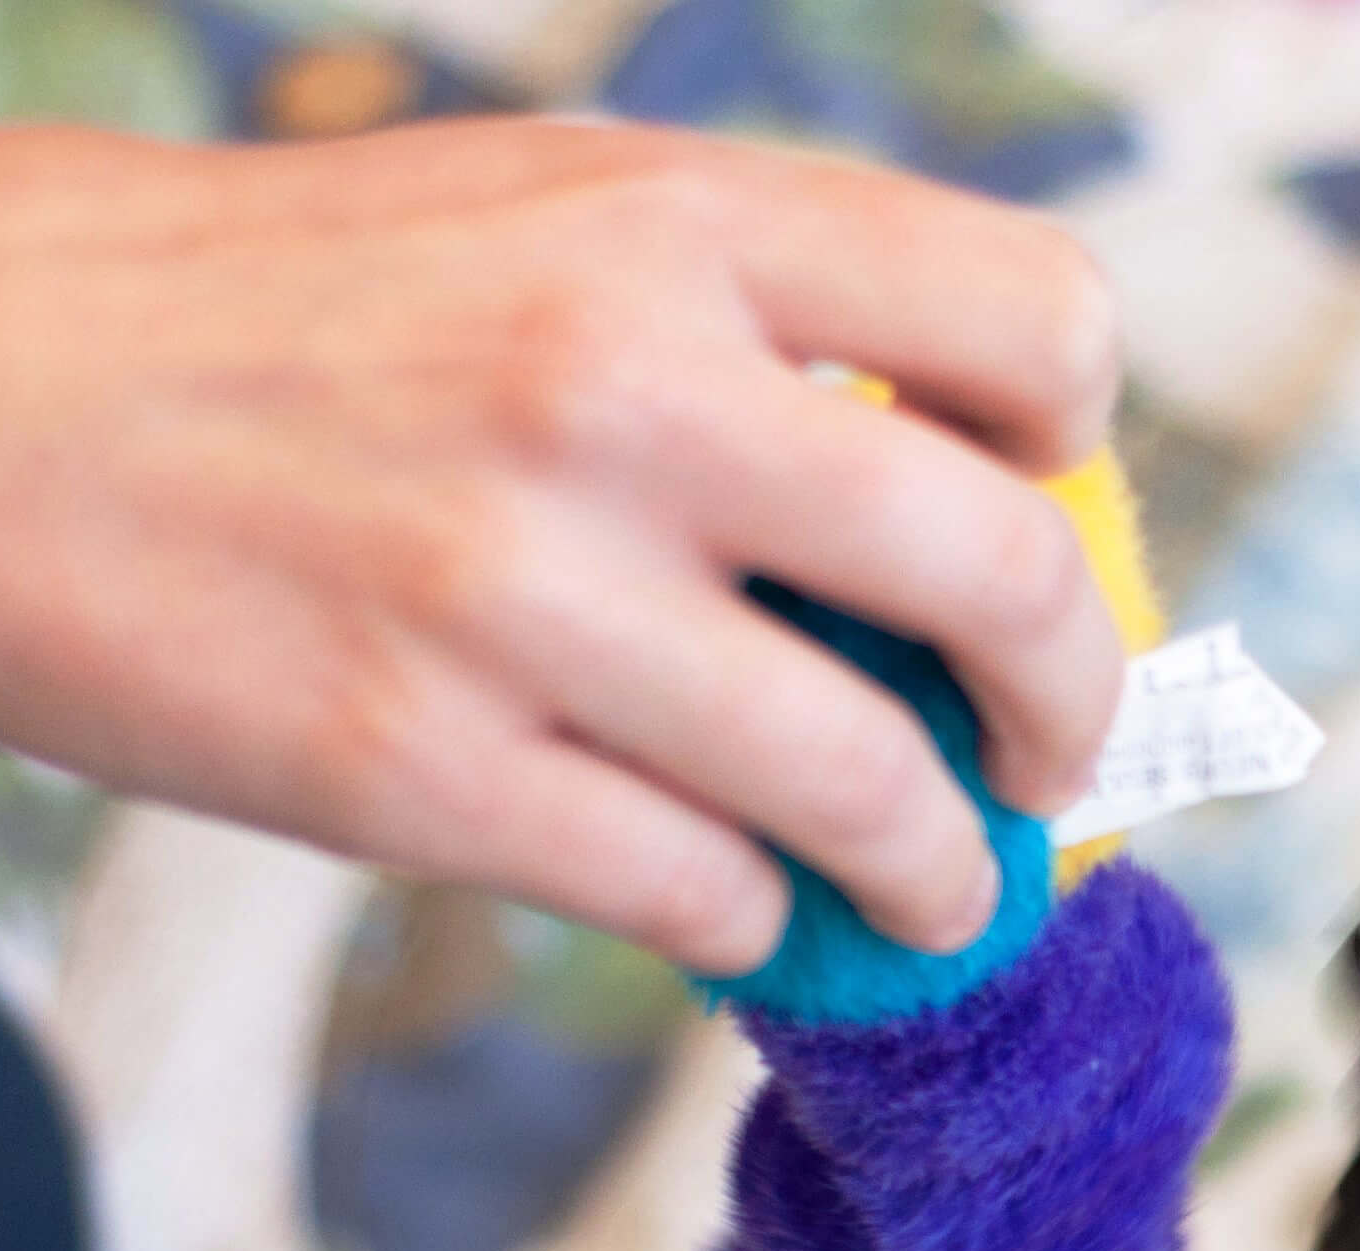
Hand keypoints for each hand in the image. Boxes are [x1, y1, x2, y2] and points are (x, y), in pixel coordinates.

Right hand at [0, 119, 1126, 973]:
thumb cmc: (289, 318)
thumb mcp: (536, 222)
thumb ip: (754, 324)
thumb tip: (980, 502)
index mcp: (665, 221)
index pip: (1034, 316)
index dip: (1070, 442)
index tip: (1029, 513)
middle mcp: (612, 382)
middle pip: (1007, 577)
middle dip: (1069, 707)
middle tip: (1044, 757)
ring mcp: (516, 586)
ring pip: (873, 790)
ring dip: (939, 876)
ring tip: (923, 888)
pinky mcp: (420, 768)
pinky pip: (703, 896)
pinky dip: (748, 919)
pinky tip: (722, 891)